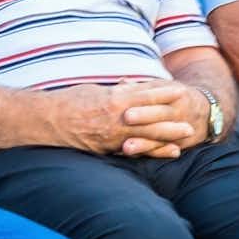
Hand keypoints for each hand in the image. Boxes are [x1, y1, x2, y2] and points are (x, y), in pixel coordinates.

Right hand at [49, 81, 195, 157]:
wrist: (46, 120)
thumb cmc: (68, 102)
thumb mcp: (94, 90)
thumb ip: (115, 91)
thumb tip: (131, 86)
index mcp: (114, 98)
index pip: (145, 94)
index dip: (165, 93)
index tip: (181, 91)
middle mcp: (117, 116)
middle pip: (152, 117)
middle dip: (172, 118)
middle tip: (192, 120)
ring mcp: (113, 134)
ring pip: (147, 134)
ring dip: (168, 136)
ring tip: (185, 137)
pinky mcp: (107, 147)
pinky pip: (135, 149)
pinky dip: (153, 150)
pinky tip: (167, 152)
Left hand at [114, 83, 213, 158]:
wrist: (208, 112)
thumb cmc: (176, 98)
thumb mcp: (164, 87)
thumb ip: (142, 87)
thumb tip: (121, 82)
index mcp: (175, 93)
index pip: (156, 95)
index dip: (142, 98)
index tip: (126, 101)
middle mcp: (179, 111)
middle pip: (161, 114)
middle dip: (144, 116)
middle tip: (126, 118)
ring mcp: (182, 129)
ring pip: (163, 136)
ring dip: (144, 143)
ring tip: (126, 147)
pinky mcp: (182, 144)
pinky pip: (166, 150)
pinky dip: (151, 154)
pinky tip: (137, 157)